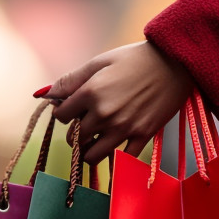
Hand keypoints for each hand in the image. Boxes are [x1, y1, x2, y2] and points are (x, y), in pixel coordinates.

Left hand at [40, 41, 193, 165]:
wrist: (174, 62)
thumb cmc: (134, 59)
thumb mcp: (99, 62)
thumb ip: (71, 80)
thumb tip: (44, 93)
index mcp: (91, 93)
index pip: (62, 116)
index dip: (65, 113)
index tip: (74, 109)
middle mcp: (104, 113)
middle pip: (75, 138)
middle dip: (77, 131)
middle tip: (88, 121)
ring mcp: (124, 127)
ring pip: (92, 156)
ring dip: (90, 150)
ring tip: (97, 139)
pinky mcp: (142, 136)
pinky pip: (121, 160)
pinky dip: (114, 158)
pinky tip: (115, 146)